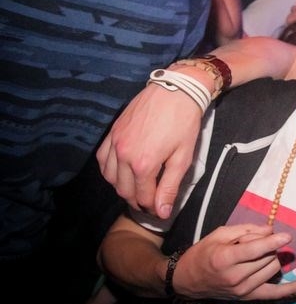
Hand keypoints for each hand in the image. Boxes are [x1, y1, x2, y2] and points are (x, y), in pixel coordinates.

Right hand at [96, 81, 202, 218]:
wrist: (177, 90)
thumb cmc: (184, 123)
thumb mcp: (182, 157)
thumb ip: (169, 187)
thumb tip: (161, 212)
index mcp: (143, 163)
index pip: (142, 196)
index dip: (151, 207)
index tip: (159, 209)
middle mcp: (123, 154)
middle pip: (123, 190)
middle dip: (136, 200)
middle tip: (150, 201)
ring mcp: (115, 142)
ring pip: (110, 177)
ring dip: (122, 187)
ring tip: (138, 188)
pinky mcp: (112, 131)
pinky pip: (103, 159)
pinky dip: (110, 171)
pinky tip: (121, 171)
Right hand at [175, 224, 295, 300]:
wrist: (189, 280)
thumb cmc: (204, 253)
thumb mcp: (220, 234)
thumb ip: (246, 230)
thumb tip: (270, 229)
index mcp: (225, 258)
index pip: (255, 250)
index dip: (273, 241)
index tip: (287, 236)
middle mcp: (235, 277)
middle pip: (267, 257)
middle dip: (267, 245)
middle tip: (253, 242)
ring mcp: (243, 290)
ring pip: (273, 269)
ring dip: (271, 257)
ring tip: (255, 254)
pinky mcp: (249, 297)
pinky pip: (276, 294)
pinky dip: (292, 289)